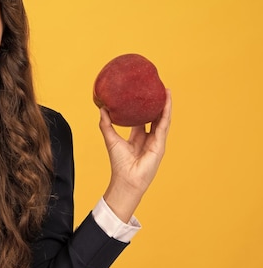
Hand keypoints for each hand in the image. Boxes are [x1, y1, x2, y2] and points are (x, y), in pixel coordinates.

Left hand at [100, 89, 171, 221]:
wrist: (126, 179)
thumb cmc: (119, 163)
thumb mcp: (110, 139)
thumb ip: (106, 124)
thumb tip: (101, 108)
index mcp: (138, 137)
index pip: (142, 119)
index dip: (143, 107)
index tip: (143, 95)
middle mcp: (148, 138)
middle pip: (155, 117)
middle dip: (157, 104)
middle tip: (157, 88)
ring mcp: (156, 141)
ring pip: (162, 119)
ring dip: (165, 105)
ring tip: (166, 91)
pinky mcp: (160, 144)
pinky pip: (164, 125)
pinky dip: (166, 113)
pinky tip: (167, 102)